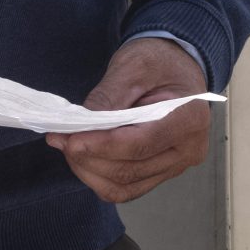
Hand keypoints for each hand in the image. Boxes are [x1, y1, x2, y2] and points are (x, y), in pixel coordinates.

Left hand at [45, 37, 209, 203]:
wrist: (176, 66)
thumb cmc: (158, 61)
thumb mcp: (133, 66)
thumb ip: (108, 97)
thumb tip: (80, 126)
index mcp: (189, 118)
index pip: (139, 144)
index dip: (101, 145)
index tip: (69, 138)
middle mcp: (189, 149)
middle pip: (130, 169)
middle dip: (88, 157)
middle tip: (59, 138)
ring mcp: (177, 166)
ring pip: (124, 185)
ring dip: (89, 170)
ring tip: (67, 145)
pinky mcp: (162, 173)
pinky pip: (126, 189)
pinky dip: (99, 177)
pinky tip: (83, 157)